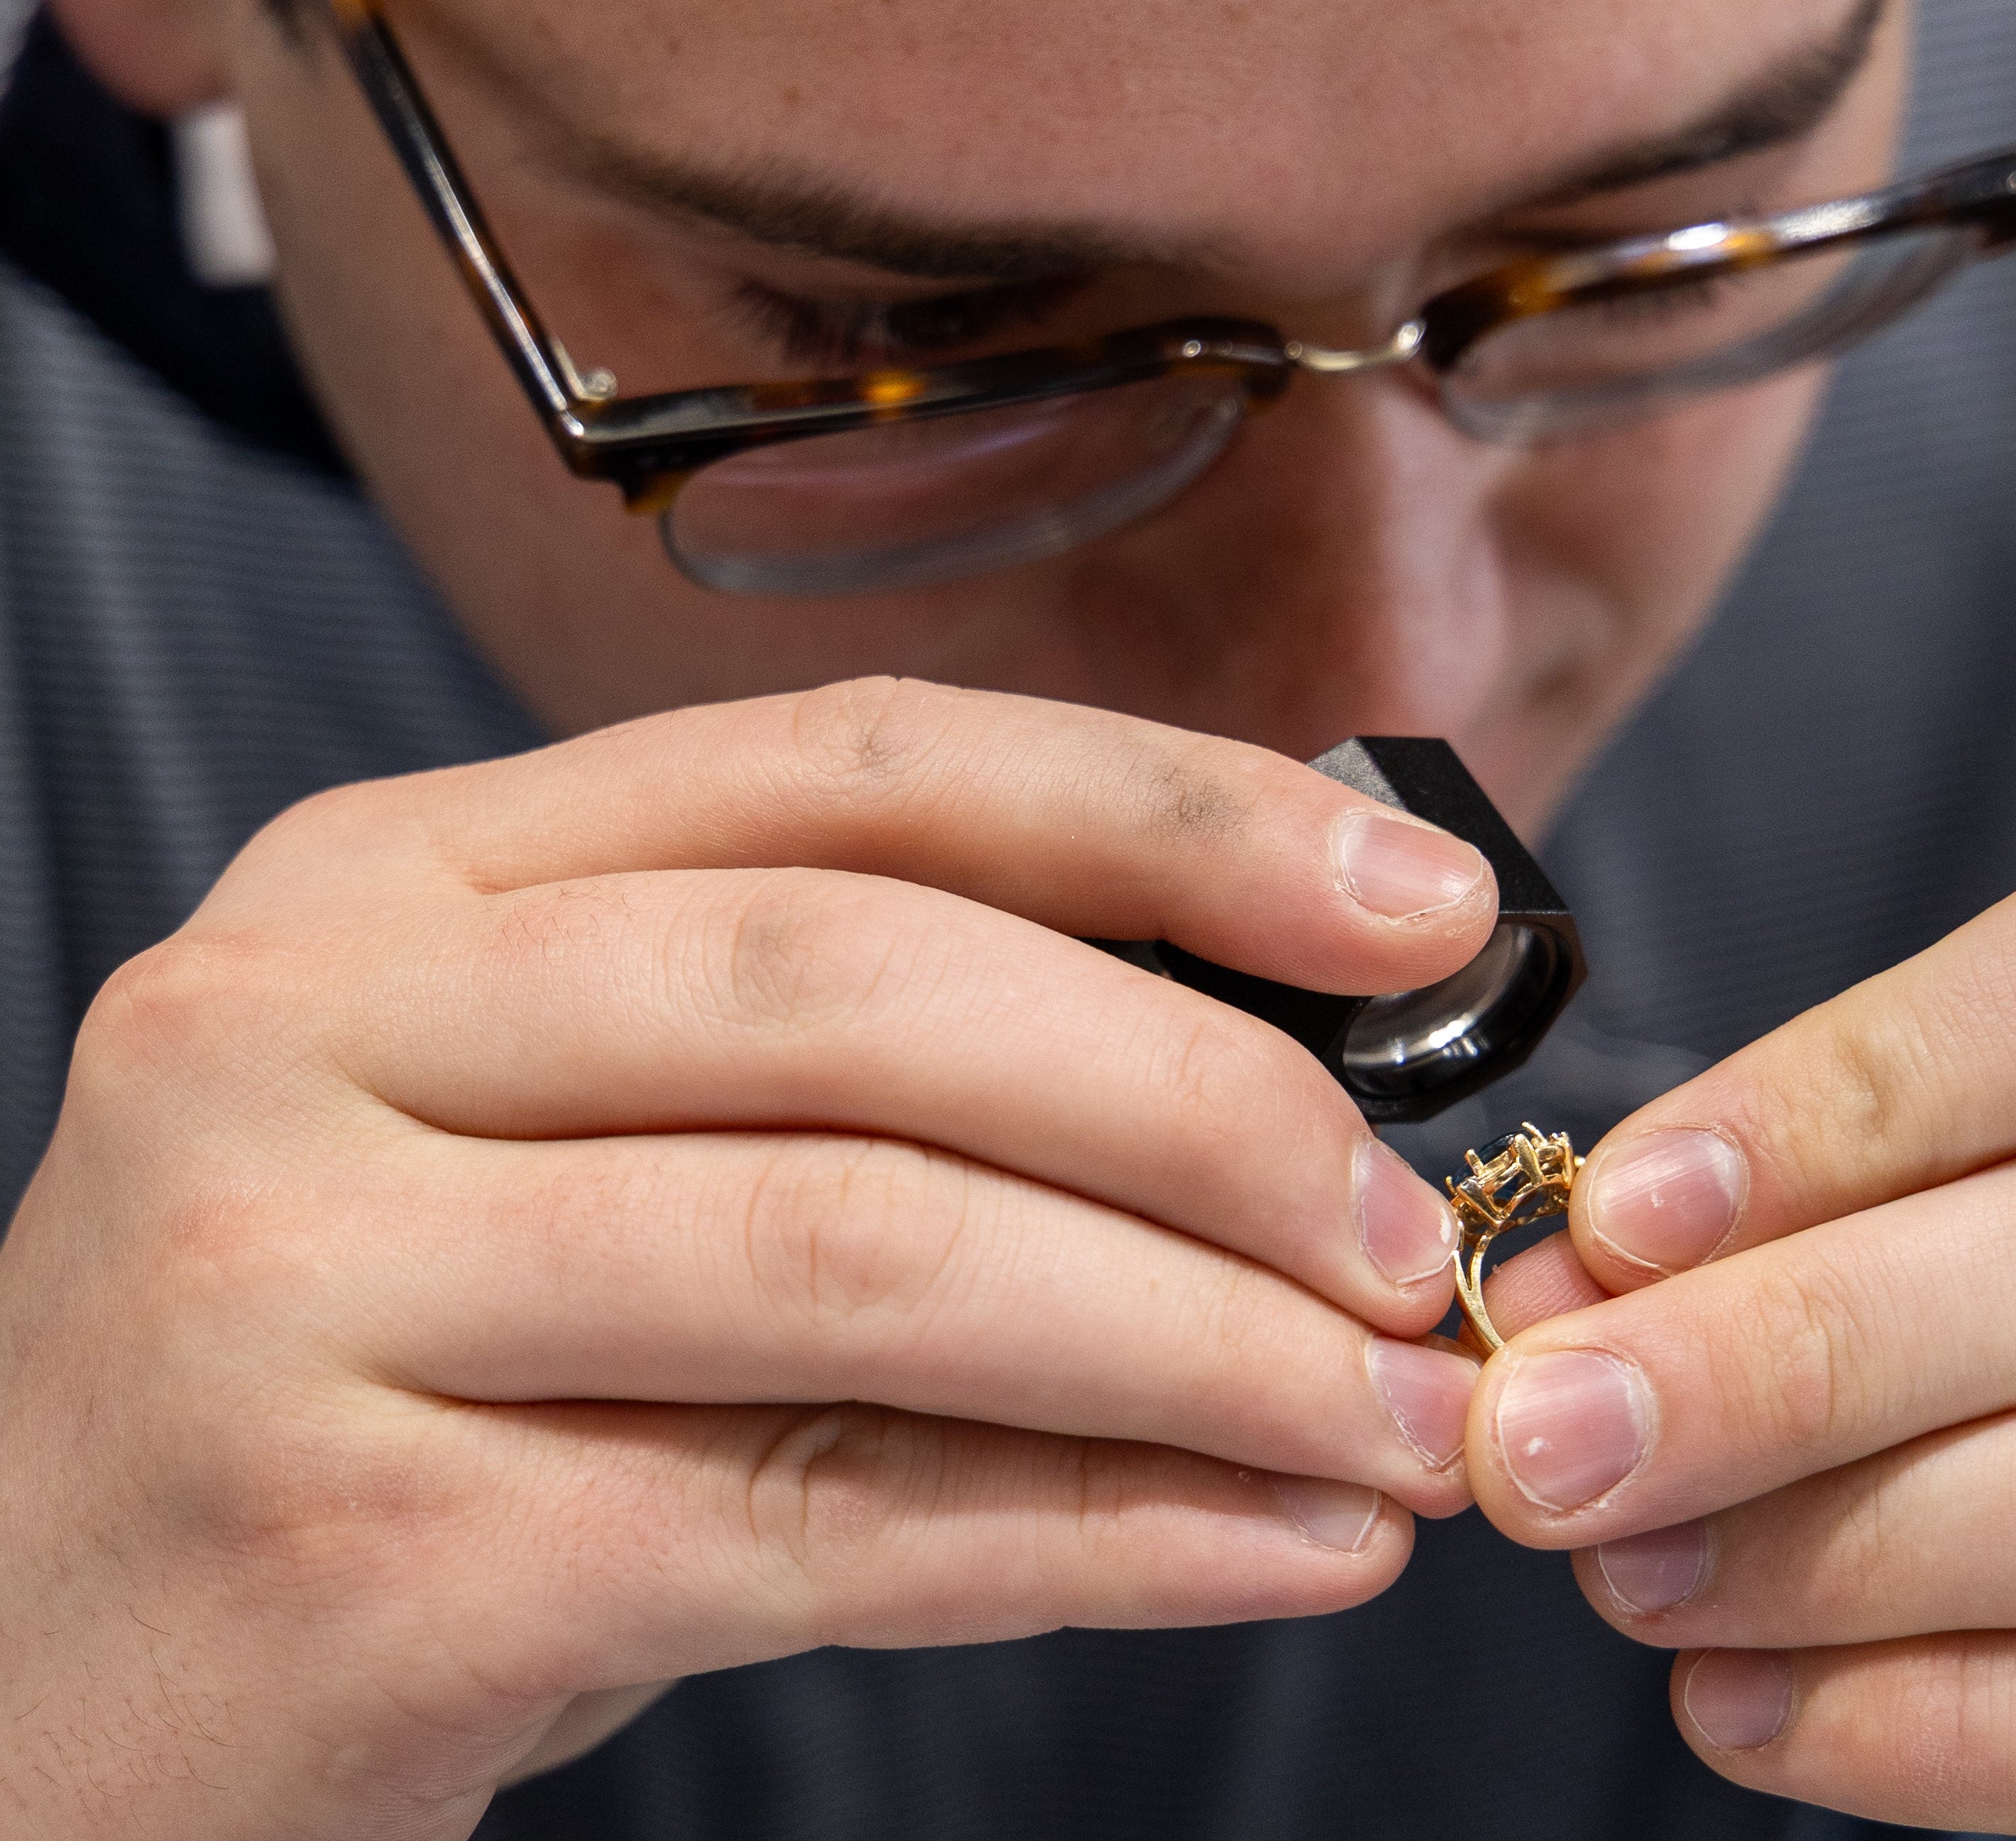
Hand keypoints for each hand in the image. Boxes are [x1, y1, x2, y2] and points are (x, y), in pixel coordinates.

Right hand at [0, 679, 1495, 1837]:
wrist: (4, 1701)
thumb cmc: (358, 1389)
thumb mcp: (549, 1156)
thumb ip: (837, 1077)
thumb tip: (1274, 1078)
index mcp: (401, 877)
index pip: (856, 767)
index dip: (1169, 812)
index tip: (1422, 895)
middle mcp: (316, 1023)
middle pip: (876, 988)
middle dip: (1208, 1096)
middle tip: (1411, 1228)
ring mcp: (298, 1284)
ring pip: (870, 1252)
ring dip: (1196, 1339)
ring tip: (1397, 1411)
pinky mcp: (349, 1559)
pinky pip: (821, 1519)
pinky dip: (1098, 1532)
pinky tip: (1277, 1546)